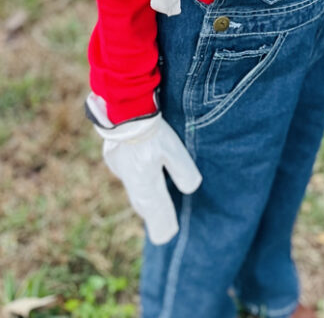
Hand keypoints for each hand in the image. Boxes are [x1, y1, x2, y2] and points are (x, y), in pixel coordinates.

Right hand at [87, 93, 201, 245]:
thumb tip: (191, 188)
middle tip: (161, 227)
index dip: (162, 223)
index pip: (156, 211)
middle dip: (153, 214)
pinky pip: (126, 174)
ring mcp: (119, 167)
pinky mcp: (113, 155)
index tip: (167, 235)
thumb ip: (183, 171)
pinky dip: (135, 180)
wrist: (124, 108)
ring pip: (133, 189)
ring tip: (150, 206)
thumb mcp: (173, 150)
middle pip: (143, 203)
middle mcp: (130, 179)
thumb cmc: (151, 130)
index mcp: (145, 183)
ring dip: (143, 198)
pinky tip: (137, 175)